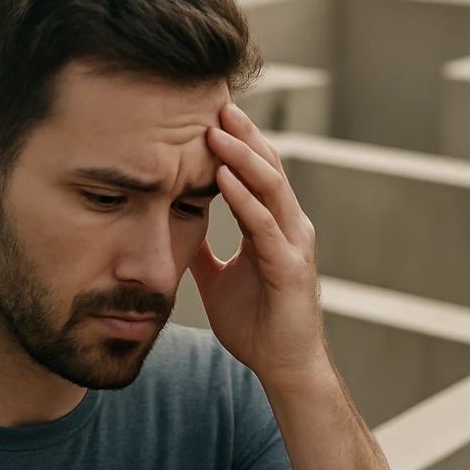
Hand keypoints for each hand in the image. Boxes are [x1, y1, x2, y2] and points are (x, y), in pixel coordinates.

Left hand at [195, 103, 328, 393]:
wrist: (284, 368)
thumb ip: (202, 249)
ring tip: (216, 129)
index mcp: (273, 226)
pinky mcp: (290, 268)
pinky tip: (223, 177)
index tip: (208, 112)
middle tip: (215, 101)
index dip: (236, 142)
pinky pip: (264, 225)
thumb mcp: (217, 279)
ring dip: (242, 156)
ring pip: (270, 187)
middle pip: (268, 167)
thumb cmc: (256, 326)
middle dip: (242, 134)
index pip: (256, 172)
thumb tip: (175, 225)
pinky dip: (244, 198)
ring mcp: (294, 245)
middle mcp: (290, 227)